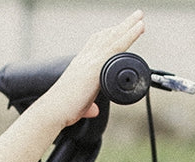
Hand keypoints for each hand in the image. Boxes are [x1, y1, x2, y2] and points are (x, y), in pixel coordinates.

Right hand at [31, 10, 146, 126]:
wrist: (54, 110)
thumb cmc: (64, 108)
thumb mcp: (80, 105)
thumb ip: (89, 106)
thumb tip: (94, 110)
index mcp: (80, 64)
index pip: (95, 43)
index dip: (108, 35)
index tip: (118, 29)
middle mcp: (85, 58)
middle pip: (105, 36)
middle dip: (121, 26)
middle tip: (136, 17)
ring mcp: (90, 60)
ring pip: (113, 37)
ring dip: (128, 25)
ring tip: (140, 17)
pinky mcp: (96, 65)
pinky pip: (117, 46)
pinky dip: (129, 35)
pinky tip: (139, 27)